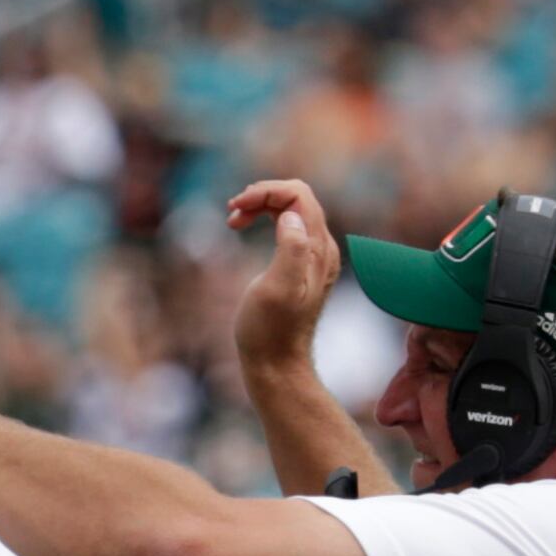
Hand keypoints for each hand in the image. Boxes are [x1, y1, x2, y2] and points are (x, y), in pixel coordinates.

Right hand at [227, 178, 342, 375]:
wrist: (276, 363)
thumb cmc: (269, 331)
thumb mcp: (276, 289)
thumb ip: (290, 249)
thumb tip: (290, 217)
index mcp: (317, 250)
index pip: (298, 195)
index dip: (266, 192)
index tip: (235, 208)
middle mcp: (322, 249)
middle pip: (297, 197)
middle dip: (262, 195)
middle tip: (232, 212)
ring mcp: (314, 257)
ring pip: (292, 210)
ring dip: (262, 205)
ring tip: (235, 218)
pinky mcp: (302, 265)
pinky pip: (289, 226)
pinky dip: (266, 218)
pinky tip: (245, 227)